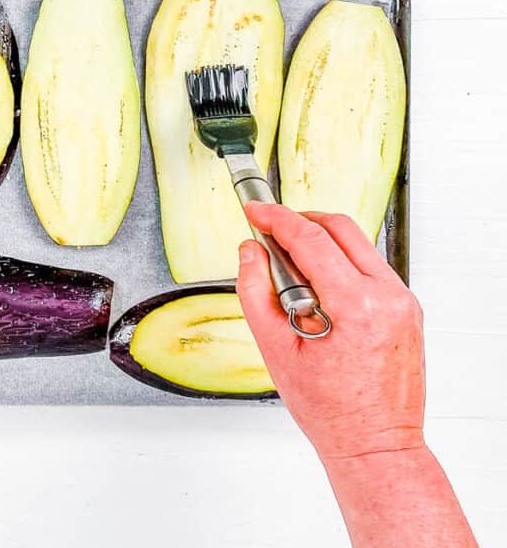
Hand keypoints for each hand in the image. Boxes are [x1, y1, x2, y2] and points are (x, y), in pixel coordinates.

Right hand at [237, 202, 425, 461]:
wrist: (375, 443)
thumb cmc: (330, 410)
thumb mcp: (275, 350)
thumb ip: (255, 292)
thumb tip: (250, 253)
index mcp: (357, 306)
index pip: (311, 239)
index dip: (276, 218)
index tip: (255, 211)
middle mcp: (388, 297)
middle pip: (340, 229)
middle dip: (301, 221)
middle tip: (269, 230)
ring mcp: (403, 302)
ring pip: (358, 245)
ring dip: (321, 242)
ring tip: (289, 267)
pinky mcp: (407, 310)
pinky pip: (370, 268)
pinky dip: (340, 264)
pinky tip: (317, 287)